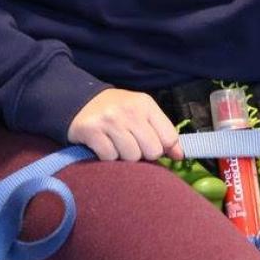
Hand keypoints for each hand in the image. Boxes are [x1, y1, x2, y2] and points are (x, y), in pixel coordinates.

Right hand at [67, 88, 182, 161]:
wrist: (79, 101)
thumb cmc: (117, 110)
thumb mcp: (142, 114)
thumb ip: (163, 132)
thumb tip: (180, 156)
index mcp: (146, 104)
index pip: (169, 137)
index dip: (163, 148)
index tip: (152, 145)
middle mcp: (130, 110)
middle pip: (152, 151)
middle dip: (144, 154)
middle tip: (132, 146)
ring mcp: (110, 121)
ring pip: (131, 157)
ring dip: (124, 156)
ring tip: (117, 144)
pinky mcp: (91, 132)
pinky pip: (110, 158)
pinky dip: (107, 157)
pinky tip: (104, 145)